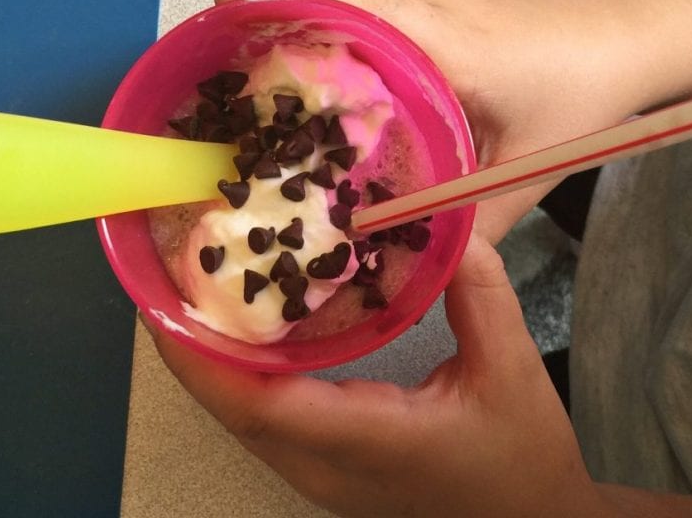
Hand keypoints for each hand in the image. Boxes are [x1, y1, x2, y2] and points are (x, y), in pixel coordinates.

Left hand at [143, 236, 607, 516]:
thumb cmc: (522, 456)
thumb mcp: (513, 370)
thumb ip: (478, 293)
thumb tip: (442, 218)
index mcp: (369, 442)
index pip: (262, 405)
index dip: (204, 356)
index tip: (169, 299)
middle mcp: (325, 466)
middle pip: (232, 410)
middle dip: (187, 344)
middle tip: (169, 271)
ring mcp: (317, 472)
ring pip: (239, 416)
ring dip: (205, 357)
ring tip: (190, 287)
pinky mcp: (320, 465)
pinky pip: (262, 415)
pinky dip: (236, 371)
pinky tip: (238, 325)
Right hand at [216, 0, 660, 243]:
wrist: (624, 43)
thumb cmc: (579, 101)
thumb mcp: (522, 174)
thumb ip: (465, 227)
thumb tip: (405, 272)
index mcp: (438, 37)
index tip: (224, 20)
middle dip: (264, 9)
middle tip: (224, 65)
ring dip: (291, 9)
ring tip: (253, 62)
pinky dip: (325, 15)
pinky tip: (312, 59)